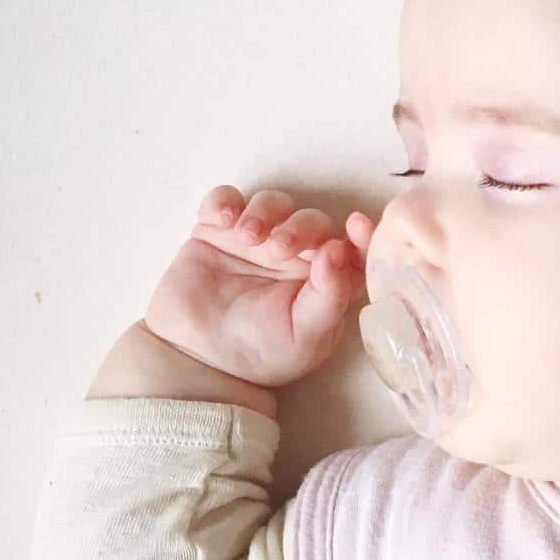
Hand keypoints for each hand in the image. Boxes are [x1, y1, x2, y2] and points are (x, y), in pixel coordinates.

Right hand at [140, 185, 377, 389]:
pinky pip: (225, 200)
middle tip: (278, 249)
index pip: (353, 249)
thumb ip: (330, 295)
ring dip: (264, 210)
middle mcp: (296, 255)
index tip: (356, 225)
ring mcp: (257, 240)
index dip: (361, 234)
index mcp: (325, 280)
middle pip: (312, 220)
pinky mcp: (218, 231)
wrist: (198, 360)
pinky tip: (223, 220)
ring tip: (247, 236)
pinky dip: (225, 201)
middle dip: (300, 226)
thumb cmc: (260, 353)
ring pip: (273, 203)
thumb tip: (339, 248)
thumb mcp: (305, 335)